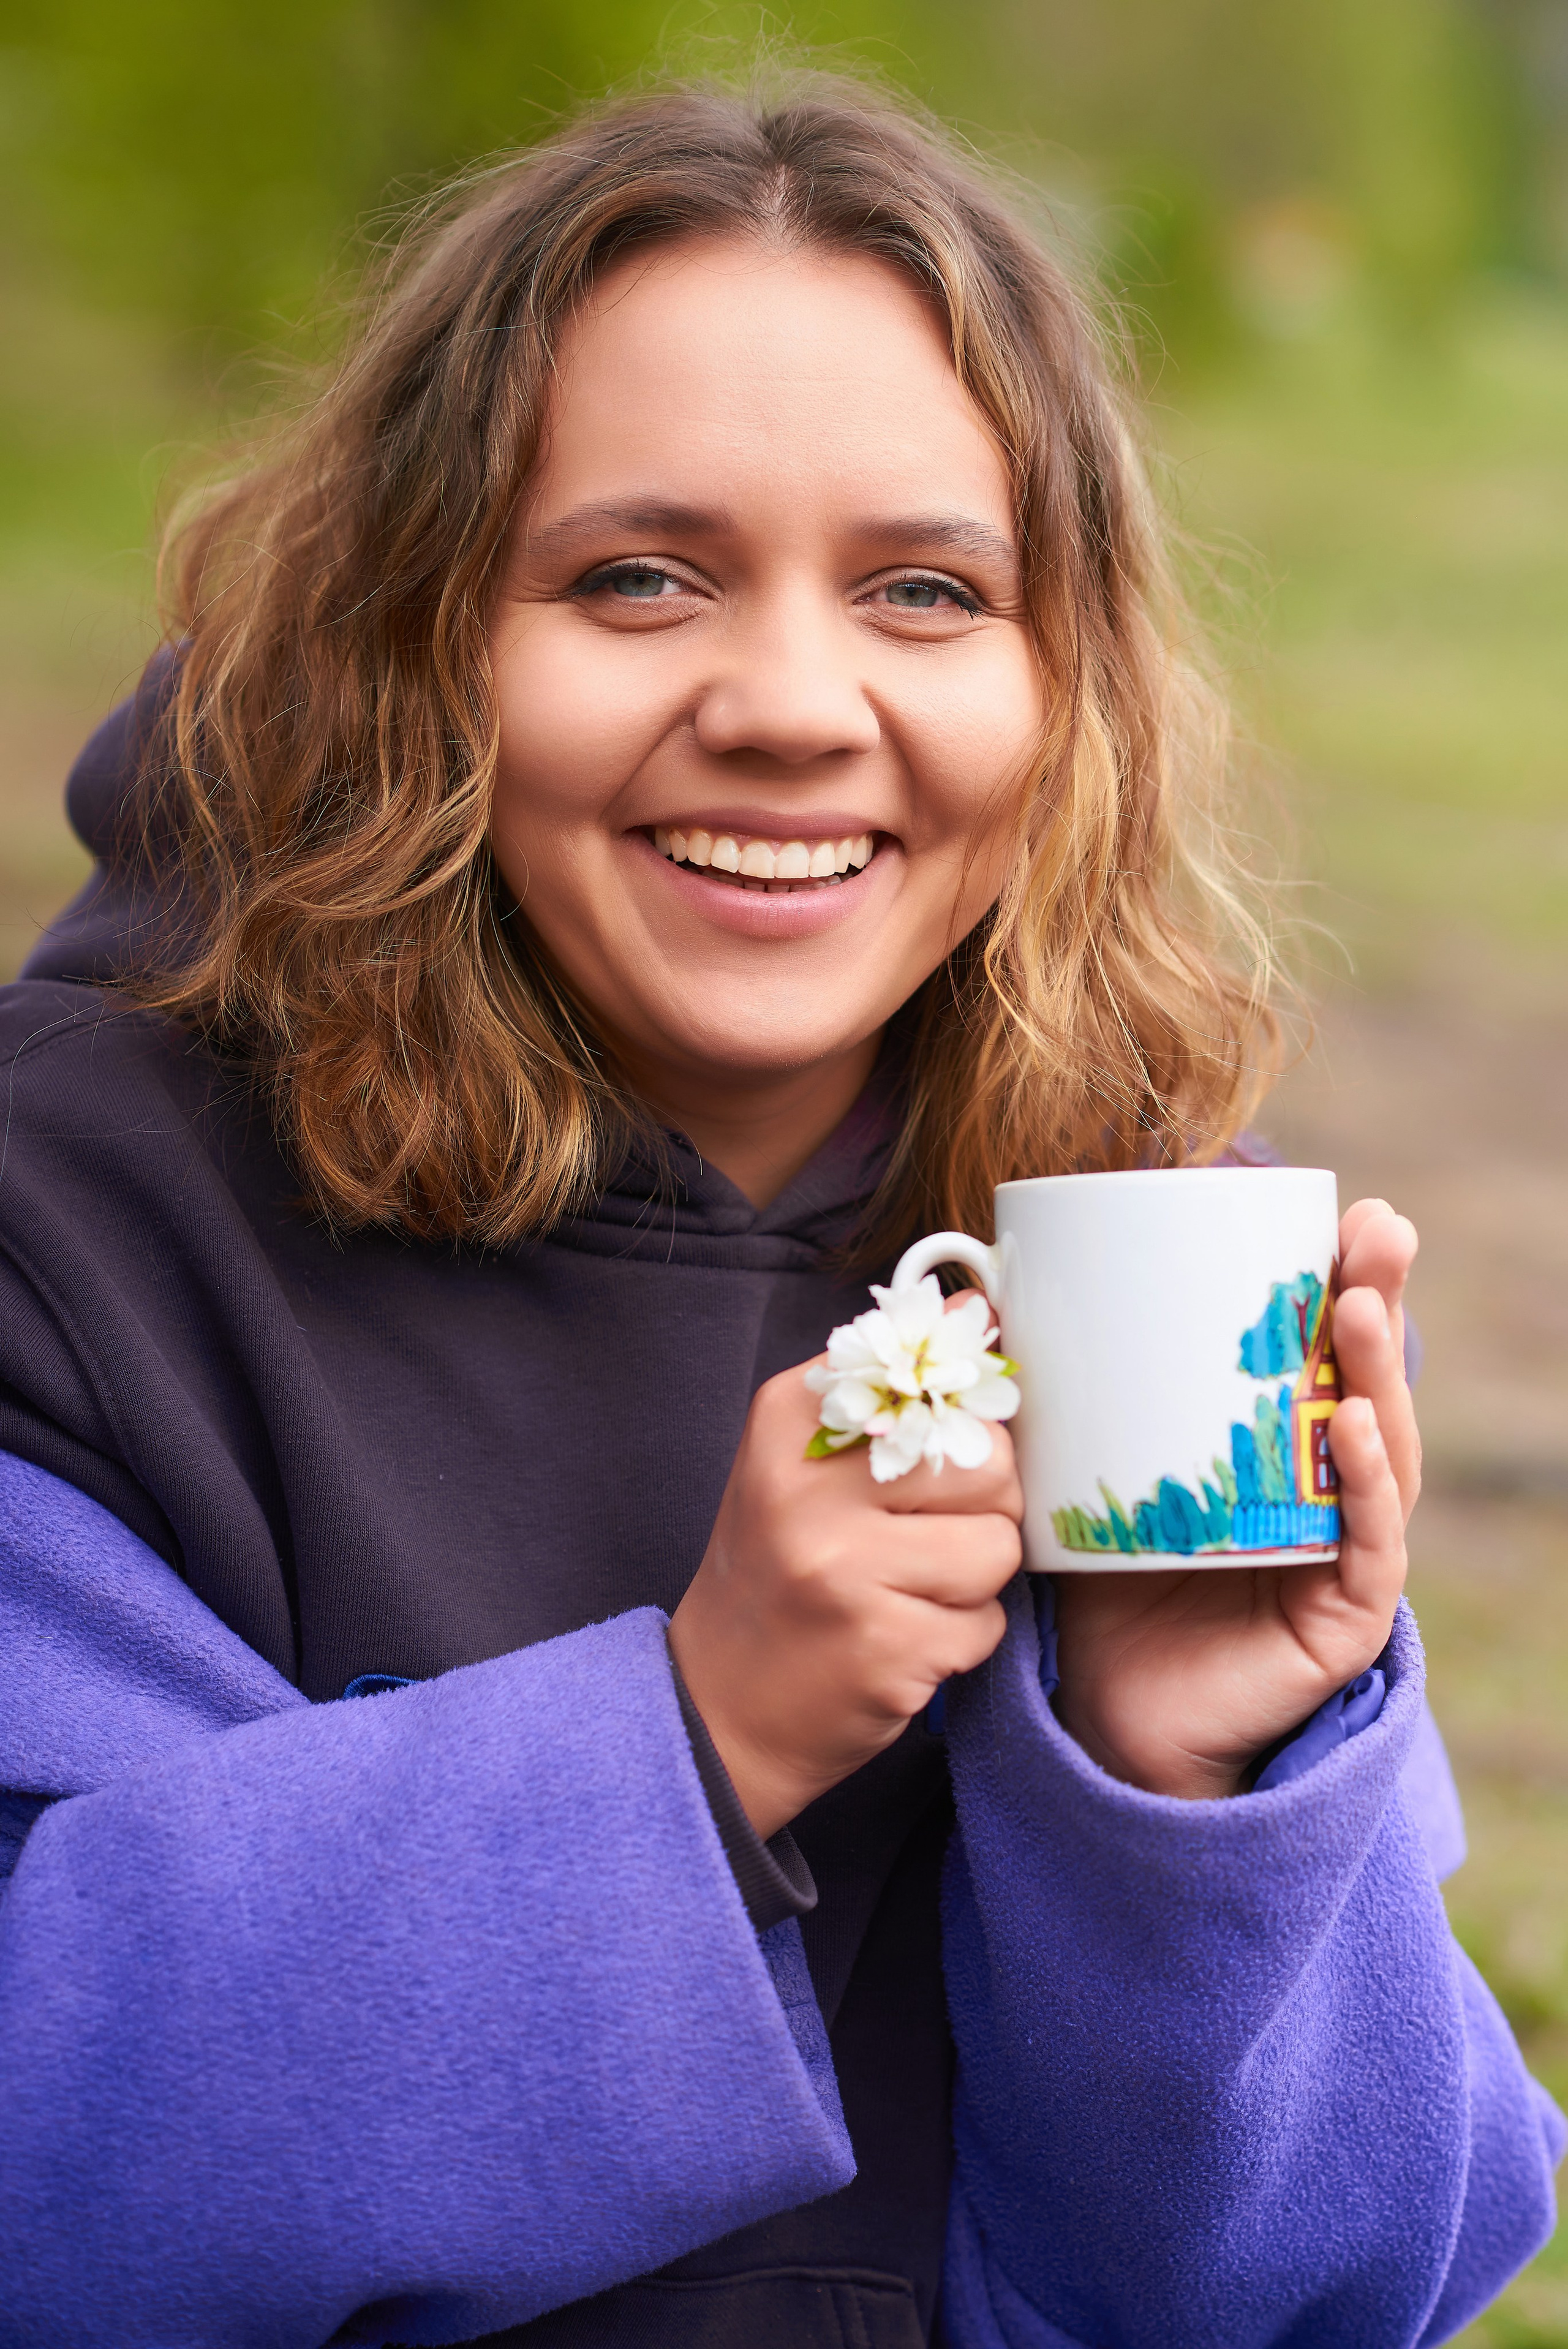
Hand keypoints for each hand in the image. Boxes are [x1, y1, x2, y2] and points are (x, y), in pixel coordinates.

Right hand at [669, 1304, 1024, 1839]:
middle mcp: (809, 1486)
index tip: (929, 1462)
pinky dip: (961, 1641)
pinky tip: (901, 1641)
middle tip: (920, 1540)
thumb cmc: (780, 1571)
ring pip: (998, 1547)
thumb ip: (886, 1395)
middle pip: (988, 1464)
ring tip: (908, 1593)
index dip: (962, 1431)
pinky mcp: (883, 1648)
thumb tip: (973, 1315)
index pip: (943, 1386)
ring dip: (974, 1582)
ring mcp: (843, 1569)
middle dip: (981, 1509)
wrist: (718, 1707)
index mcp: (789, 1418)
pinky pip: (986, 1625)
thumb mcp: (804, 1463)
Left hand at [1052, 1198, 1421, 1799]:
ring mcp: (1341, 1547)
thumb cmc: (1102, 1584)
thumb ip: (1055, 1391)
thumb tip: (984, 1288)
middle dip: (1373, 1299)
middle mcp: (1322, 1485)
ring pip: (1379, 1447)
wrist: (1108, 1714)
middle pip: (1360, 1380)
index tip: (1341, 1208)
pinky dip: (1365, 1483)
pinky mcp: (1342, 1614)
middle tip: (1378, 1229)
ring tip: (1355, 1307)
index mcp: (1272, 1443)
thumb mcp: (1083, 1469)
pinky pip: (1367, 1540)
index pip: (1316, 1349)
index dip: (1335, 1277)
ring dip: (1372, 1372)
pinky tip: (1355, 1430)